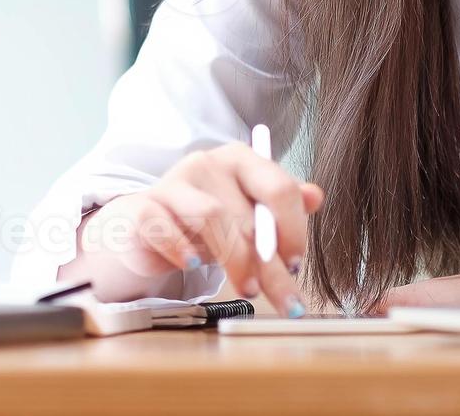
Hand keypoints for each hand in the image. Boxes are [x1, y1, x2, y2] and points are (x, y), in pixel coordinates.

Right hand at [79, 142, 322, 316]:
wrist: (148, 228)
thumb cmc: (206, 223)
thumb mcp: (248, 214)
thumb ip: (282, 207)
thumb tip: (316, 197)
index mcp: (241, 159)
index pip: (278, 188)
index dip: (293, 230)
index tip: (297, 265)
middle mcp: (207, 163)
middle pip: (248, 215)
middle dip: (271, 264)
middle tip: (284, 299)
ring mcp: (172, 183)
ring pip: (211, 217)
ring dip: (236, 259)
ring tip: (249, 288)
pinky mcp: (143, 207)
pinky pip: (163, 226)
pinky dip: (180, 248)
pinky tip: (192, 265)